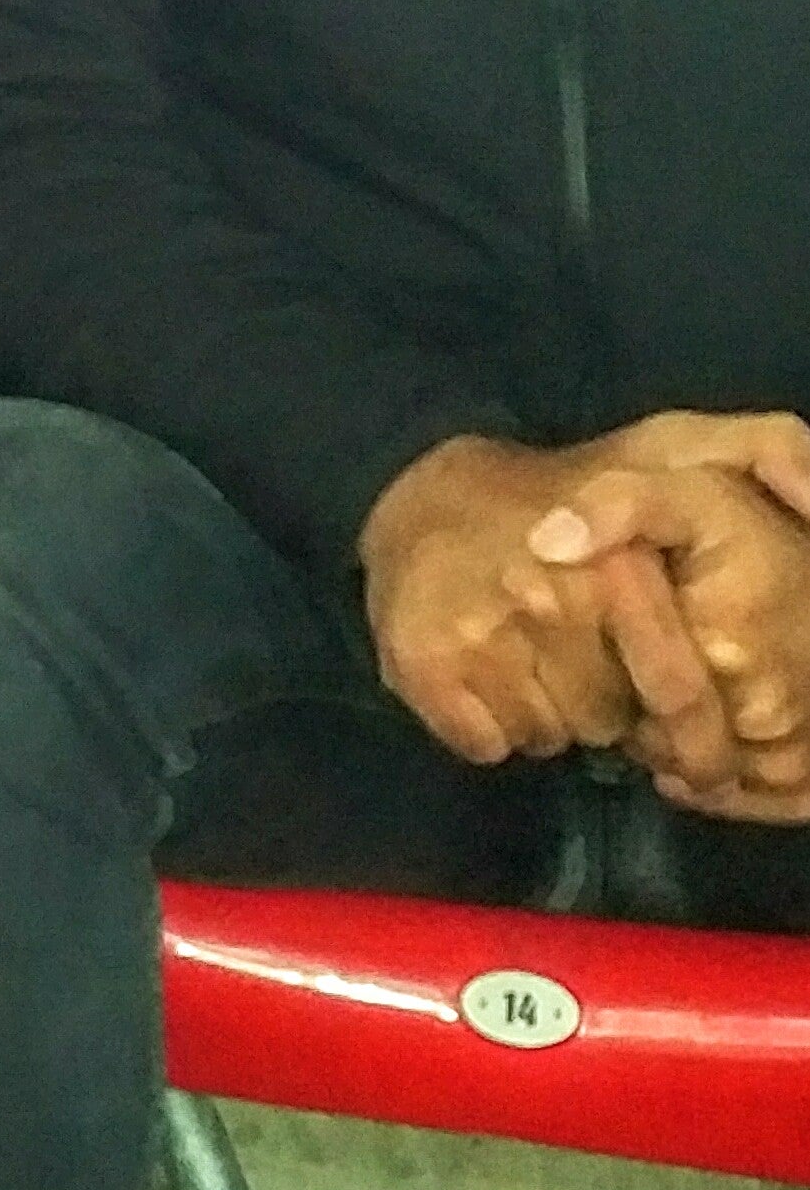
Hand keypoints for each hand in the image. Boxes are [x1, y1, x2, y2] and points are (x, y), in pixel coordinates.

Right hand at [364, 417, 809, 770]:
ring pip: (550, 737)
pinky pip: (486, 744)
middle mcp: (546, 597)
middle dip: (608, 705)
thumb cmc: (569, 482)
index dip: (679, 704)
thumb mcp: (681, 445)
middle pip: (611, 723)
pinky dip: (488, 729)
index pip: (675, 689)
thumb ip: (772, 450)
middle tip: (583, 658)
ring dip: (548, 718)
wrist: (417, 490)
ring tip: (534, 663)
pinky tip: (487, 678)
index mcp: (616, 562)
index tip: (659, 681)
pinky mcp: (423, 667)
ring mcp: (480, 636)